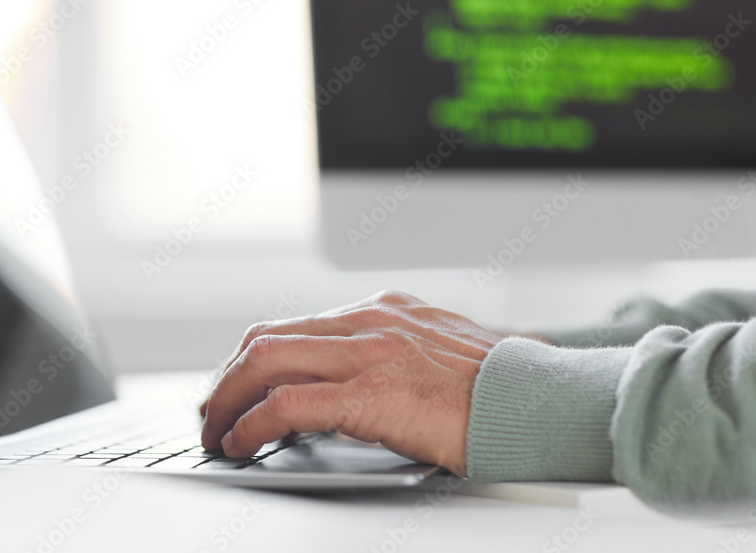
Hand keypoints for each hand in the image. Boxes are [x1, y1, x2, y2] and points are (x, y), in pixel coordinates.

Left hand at [199, 291, 504, 475]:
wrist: (543, 401)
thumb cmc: (500, 388)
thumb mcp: (439, 352)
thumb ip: (395, 355)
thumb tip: (357, 384)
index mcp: (383, 312)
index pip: (294, 326)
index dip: (252, 359)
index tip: (236, 386)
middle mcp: (369, 322)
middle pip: (267, 338)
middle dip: (227, 376)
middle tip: (212, 410)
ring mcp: (369, 353)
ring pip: (265, 362)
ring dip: (227, 399)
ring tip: (217, 430)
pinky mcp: (373, 394)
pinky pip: (287, 404)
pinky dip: (253, 424)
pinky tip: (244, 443)